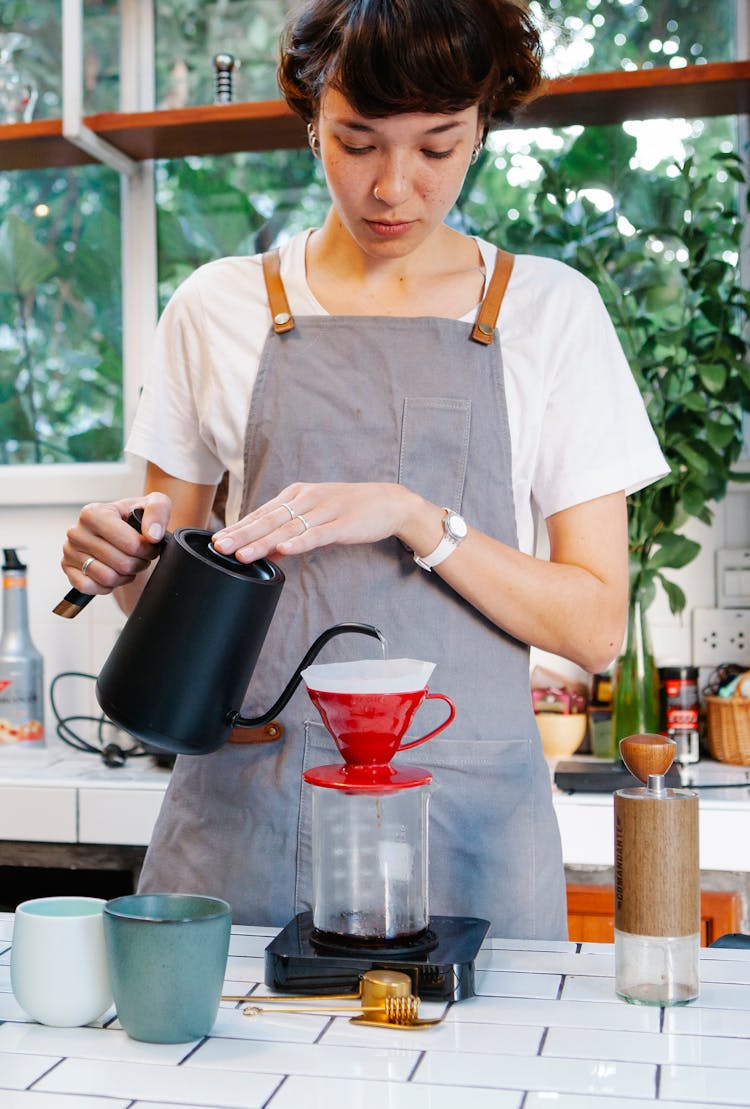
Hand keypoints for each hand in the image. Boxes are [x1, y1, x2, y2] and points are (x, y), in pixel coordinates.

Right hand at [61, 492, 171, 595]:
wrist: (121, 533)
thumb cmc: (135, 519)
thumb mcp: (154, 505)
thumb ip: (157, 511)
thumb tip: (152, 535)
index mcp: (93, 513)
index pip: (130, 544)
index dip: (147, 550)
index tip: (150, 546)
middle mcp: (77, 531)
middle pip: (121, 564)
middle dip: (139, 564)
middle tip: (141, 557)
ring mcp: (69, 551)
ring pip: (108, 578)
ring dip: (125, 576)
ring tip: (128, 564)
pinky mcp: (67, 569)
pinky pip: (90, 587)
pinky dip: (107, 586)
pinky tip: (113, 572)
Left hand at [212, 482, 417, 562]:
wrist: (389, 503)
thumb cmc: (349, 509)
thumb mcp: (316, 515)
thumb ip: (291, 531)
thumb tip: (267, 550)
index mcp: (297, 494)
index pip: (262, 512)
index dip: (238, 527)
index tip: (217, 539)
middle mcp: (307, 499)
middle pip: (269, 519)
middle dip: (242, 534)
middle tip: (219, 546)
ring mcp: (324, 510)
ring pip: (287, 529)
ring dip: (262, 542)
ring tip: (242, 554)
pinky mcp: (341, 524)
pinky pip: (316, 535)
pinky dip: (299, 543)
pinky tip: (283, 550)